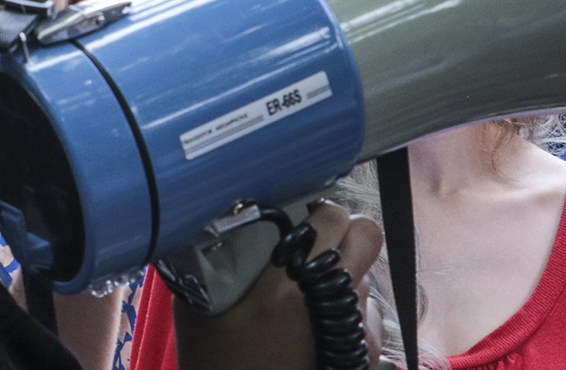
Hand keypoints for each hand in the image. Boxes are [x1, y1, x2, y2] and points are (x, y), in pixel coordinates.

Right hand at [175, 202, 384, 369]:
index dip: (318, 210)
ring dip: (344, 275)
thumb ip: (206, 265)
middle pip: (368, 235)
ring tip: (307, 297)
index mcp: (287, 289)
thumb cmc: (216, 367)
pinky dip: (350, 312)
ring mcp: (356, 334)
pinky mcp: (366, 356)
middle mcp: (330, 306)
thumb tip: (212, 227)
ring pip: (367, 275)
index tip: (298, 220)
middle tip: (313, 246)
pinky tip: (317, 326)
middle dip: (343, 233)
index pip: (332, 218)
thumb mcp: (195, 313)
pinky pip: (369, 314)